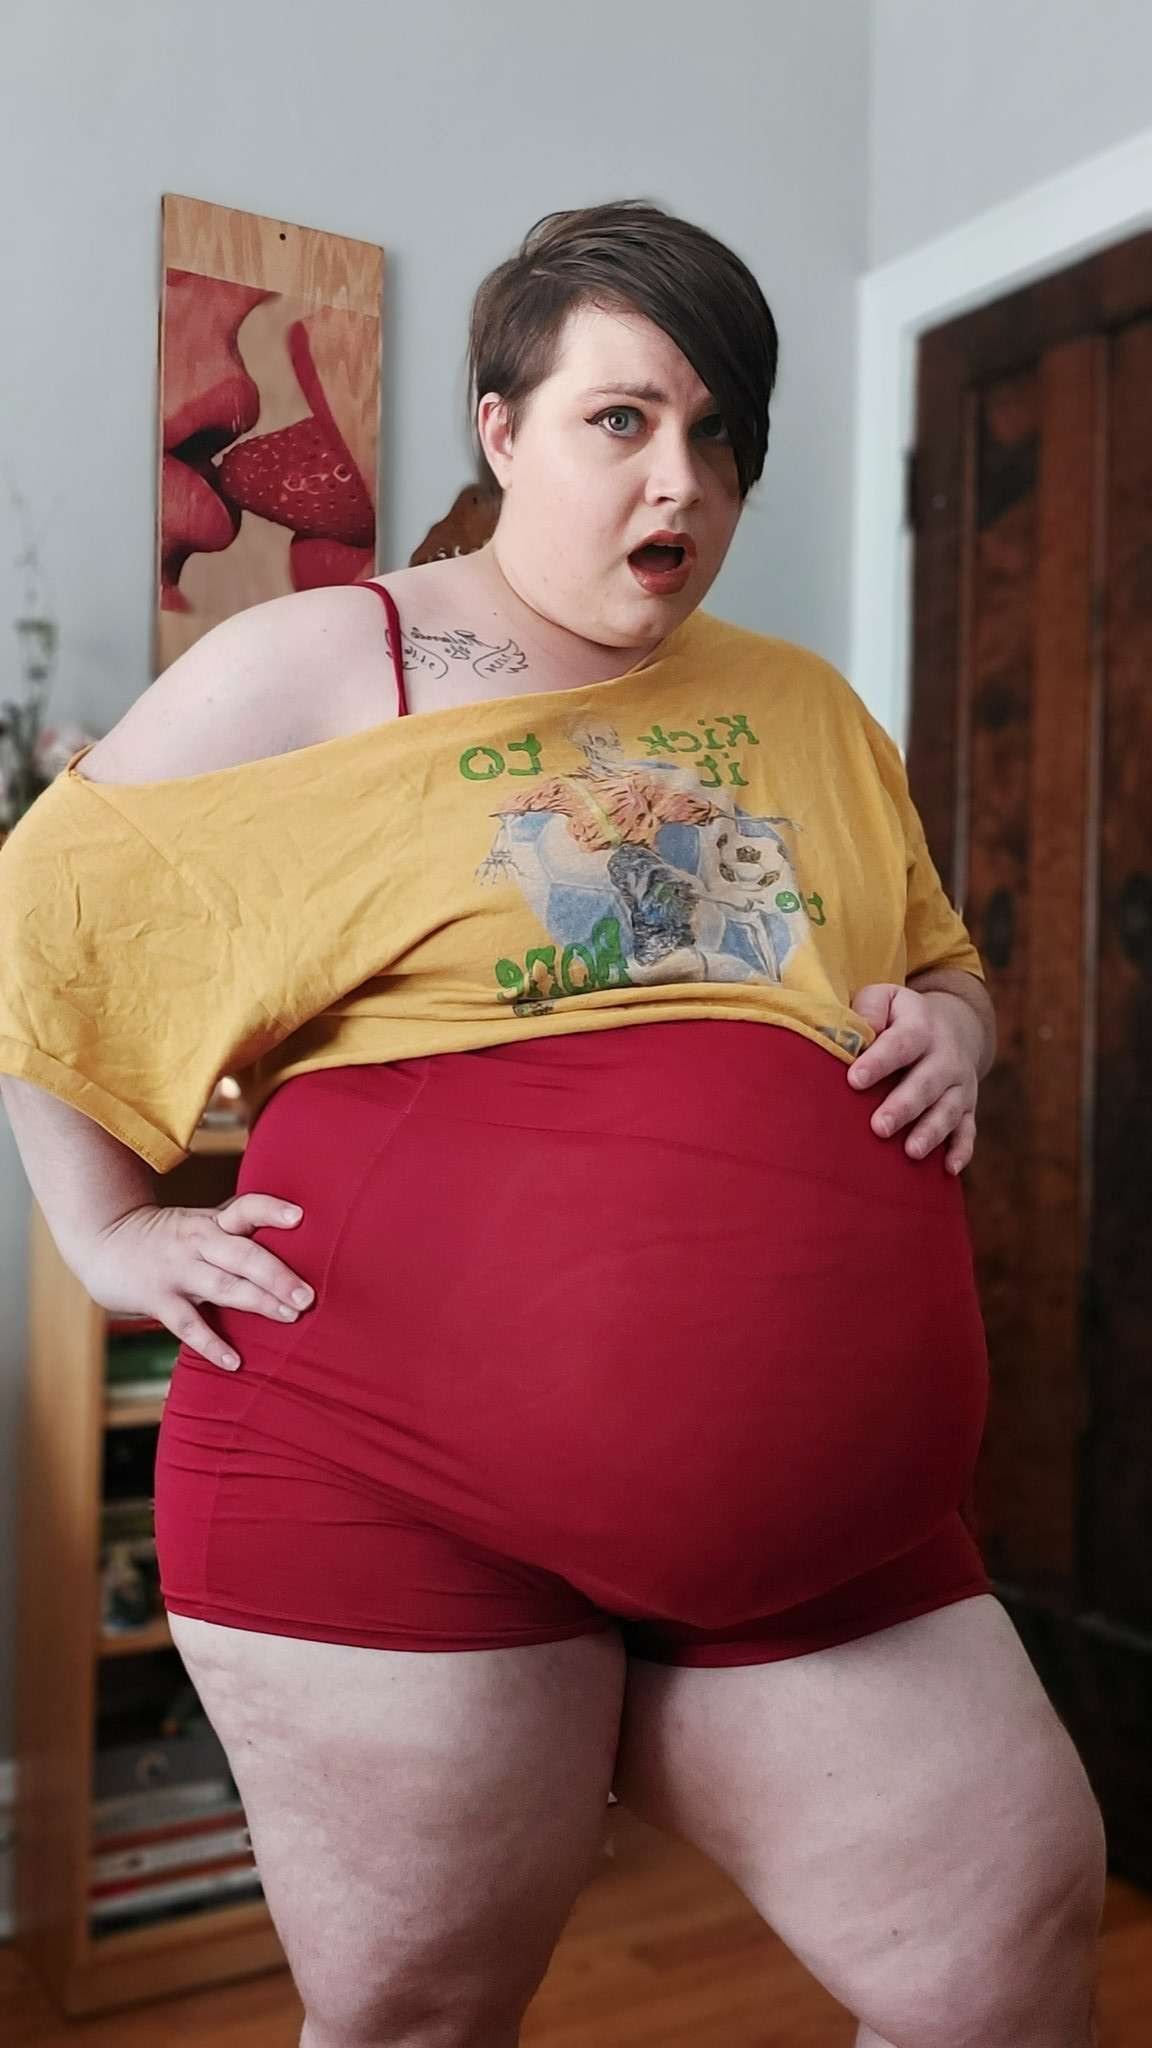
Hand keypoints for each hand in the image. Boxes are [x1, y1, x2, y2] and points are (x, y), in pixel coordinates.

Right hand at [78, 1193, 313, 1372]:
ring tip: (289, 1317)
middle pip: (243, 1254)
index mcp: (212, 1222)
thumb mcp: (199, 1225)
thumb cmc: (166, 1238)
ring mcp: (177, 1270)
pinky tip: (234, 1361)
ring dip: (258, 1302)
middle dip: (278, 1274)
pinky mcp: (156, 1298)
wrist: (103, 1241)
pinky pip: (187, 1324)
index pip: (245, 1208)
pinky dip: (211, 1344)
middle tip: (308, 1296)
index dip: (271, 1210)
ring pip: (222, 1286)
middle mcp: (198, 1242)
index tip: (299, 1218)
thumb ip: (237, 1235)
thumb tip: (294, 1251)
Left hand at [847, 983, 981, 1173]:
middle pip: (927, 1082)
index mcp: (921, 1027)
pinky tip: (948, 1169)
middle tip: (879, 1127)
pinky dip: (961, 1149)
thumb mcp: (886, 999)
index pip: (901, 1043)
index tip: (854, 1079)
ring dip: (931, 1131)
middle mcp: (946, 1056)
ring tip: (911, 1152)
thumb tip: (858, 1031)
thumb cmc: (900, 1018)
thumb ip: (869, 1008)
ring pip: (949, 1110)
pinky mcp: (968, 1108)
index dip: (879, 1061)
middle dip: (904, 1106)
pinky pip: (968, 1130)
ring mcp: (960, 1084)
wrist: (953, 1026)